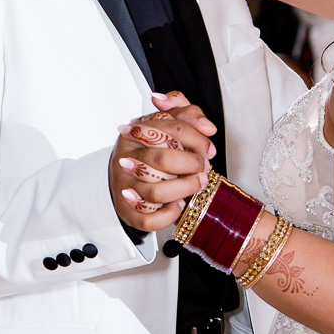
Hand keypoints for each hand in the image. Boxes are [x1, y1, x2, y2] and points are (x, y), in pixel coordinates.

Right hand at [110, 91, 216, 232]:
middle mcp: (126, 158)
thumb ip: (187, 115)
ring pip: (156, 192)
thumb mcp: (166, 124)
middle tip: (204, 167)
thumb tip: (206, 126)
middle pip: (162, 159)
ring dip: (185, 188)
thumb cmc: (150, 150)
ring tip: (197, 183)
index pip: (171, 128)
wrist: (125, 177)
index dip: (196, 138)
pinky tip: (179, 204)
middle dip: (191, 164)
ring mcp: (125, 186)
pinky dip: (168, 214)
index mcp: (135, 133)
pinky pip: (148, 219)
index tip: (209, 149)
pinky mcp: (128, 211)